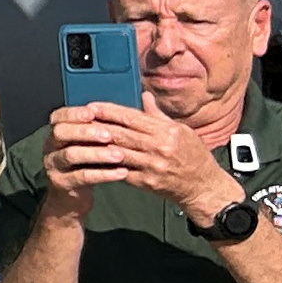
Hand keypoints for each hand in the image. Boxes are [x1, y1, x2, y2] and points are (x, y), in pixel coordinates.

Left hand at [48, 101, 236, 221]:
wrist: (203, 186)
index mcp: (167, 131)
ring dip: (96, 146)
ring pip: (117, 152)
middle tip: (78, 121)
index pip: (132, 117)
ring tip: (79, 139)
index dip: (109, 111)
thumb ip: (158, 115)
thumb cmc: (194, 156)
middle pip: (121, 134)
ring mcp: (152, 165)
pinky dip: (104, 166)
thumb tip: (145, 96)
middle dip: (97, 126)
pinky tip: (90, 161)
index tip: (92, 107)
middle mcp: (159, 147)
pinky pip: (120, 172)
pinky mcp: (147, 182)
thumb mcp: (181, 130)